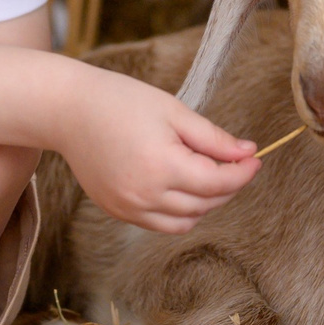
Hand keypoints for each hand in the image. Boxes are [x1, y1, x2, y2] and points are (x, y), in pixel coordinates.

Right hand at [58, 71, 257, 233]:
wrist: (68, 110)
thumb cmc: (121, 101)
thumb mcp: (174, 111)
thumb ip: (214, 138)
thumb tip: (248, 153)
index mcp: (162, 166)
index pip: (218, 182)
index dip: (243, 172)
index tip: (256, 158)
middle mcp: (145, 195)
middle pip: (206, 204)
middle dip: (228, 185)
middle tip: (235, 161)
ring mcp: (128, 208)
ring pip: (186, 221)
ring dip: (205, 203)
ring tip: (207, 174)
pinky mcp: (117, 211)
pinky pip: (160, 224)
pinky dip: (179, 211)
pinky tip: (180, 185)